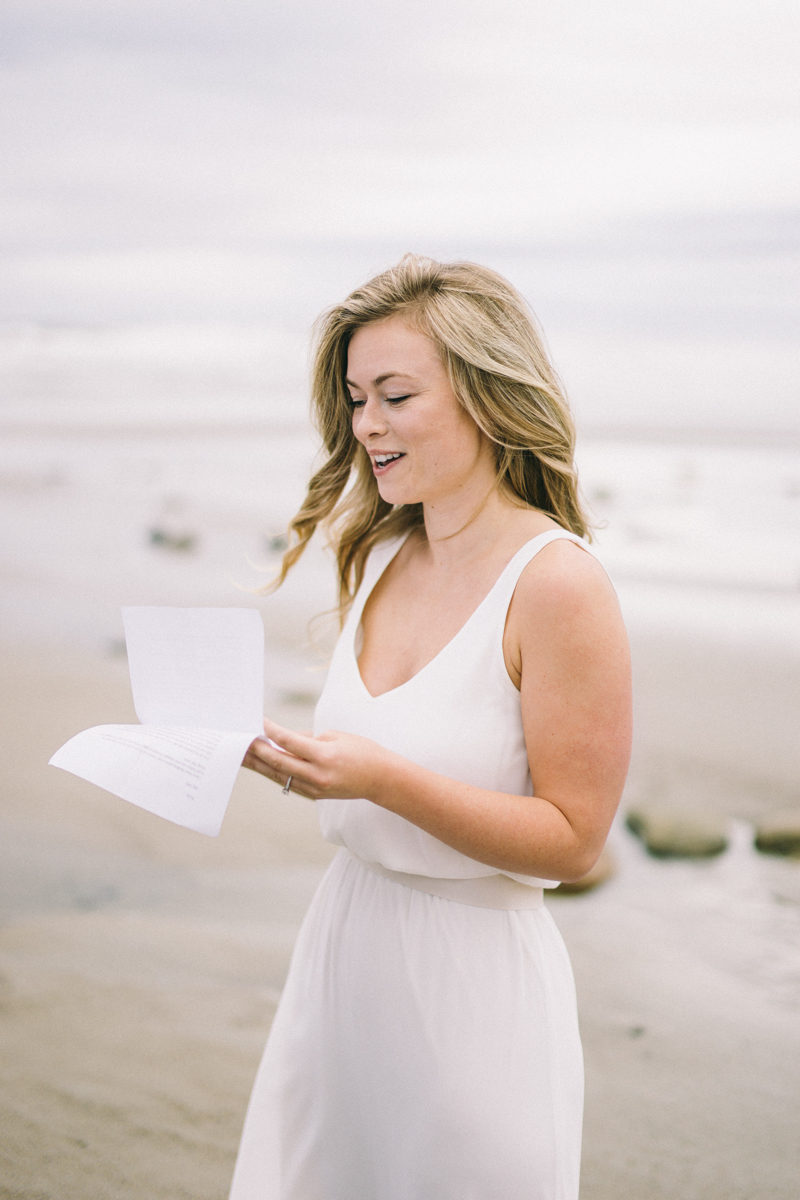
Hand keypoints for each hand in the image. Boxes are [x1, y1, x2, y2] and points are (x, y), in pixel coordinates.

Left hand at [242, 718, 389, 800]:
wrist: (381, 779)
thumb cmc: (362, 751)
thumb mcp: (336, 736)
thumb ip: (307, 739)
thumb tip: (283, 740)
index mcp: (324, 756)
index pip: (289, 742)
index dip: (271, 732)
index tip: (257, 722)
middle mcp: (317, 775)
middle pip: (278, 762)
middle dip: (256, 751)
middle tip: (238, 740)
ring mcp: (314, 788)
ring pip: (279, 775)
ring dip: (259, 764)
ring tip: (242, 754)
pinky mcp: (314, 794)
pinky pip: (288, 782)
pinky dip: (273, 772)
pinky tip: (261, 765)